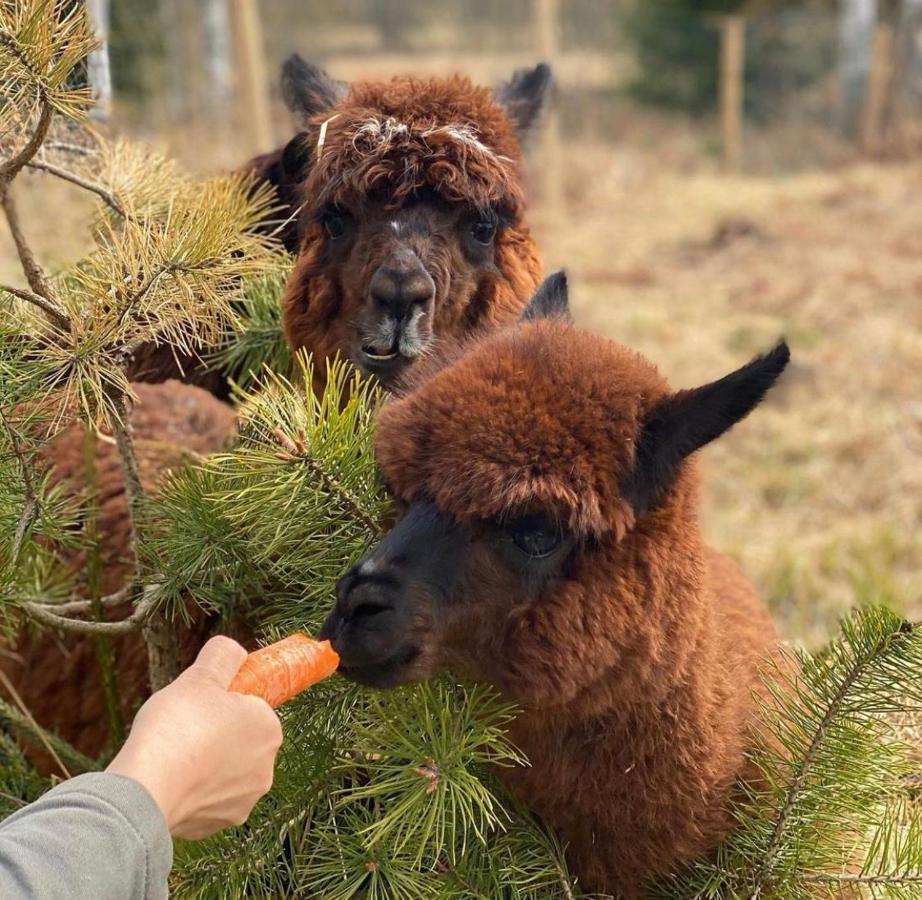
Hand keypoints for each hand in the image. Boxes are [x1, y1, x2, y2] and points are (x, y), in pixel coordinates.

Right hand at [106, 636, 282, 839]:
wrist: (147, 788)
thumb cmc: (178, 727)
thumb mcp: (201, 676)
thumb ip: (223, 655)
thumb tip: (232, 649)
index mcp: (269, 728)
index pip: (250, 707)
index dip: (223, 703)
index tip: (200, 706)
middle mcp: (266, 768)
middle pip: (239, 740)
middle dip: (216, 734)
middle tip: (184, 728)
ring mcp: (244, 800)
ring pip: (224, 772)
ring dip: (205, 765)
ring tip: (174, 755)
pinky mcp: (219, 824)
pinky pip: (206, 800)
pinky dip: (192, 791)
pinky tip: (171, 781)